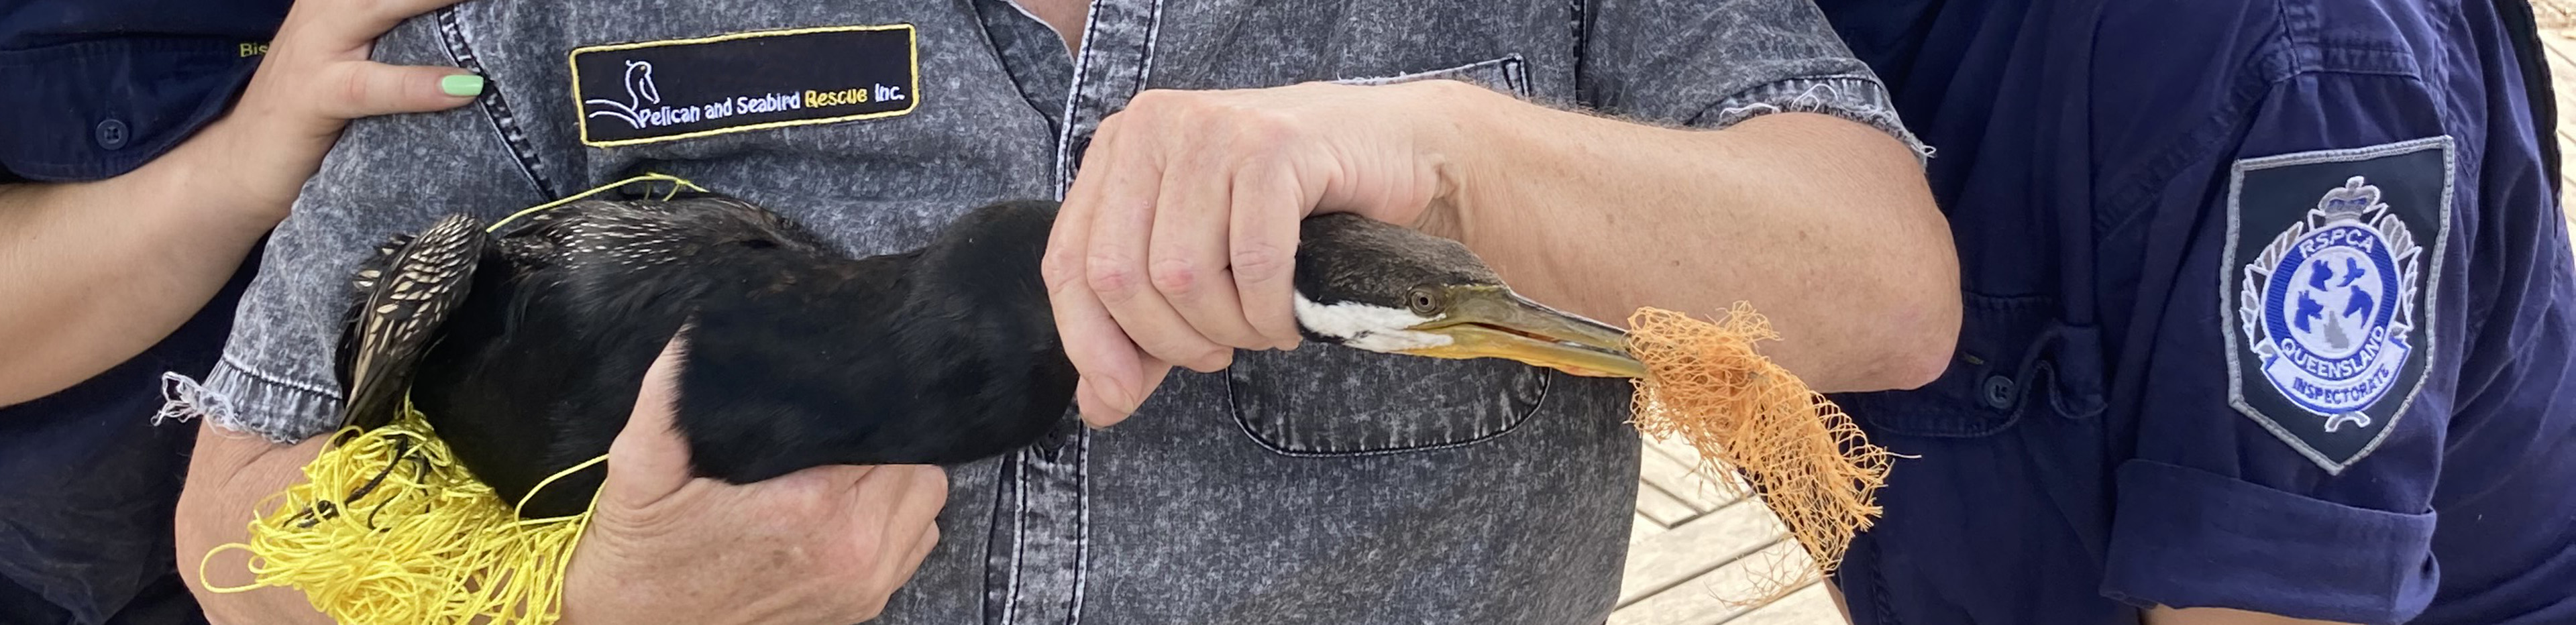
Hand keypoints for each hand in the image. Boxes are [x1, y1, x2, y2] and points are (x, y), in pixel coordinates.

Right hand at [170, 0, 485, 224]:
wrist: (237, 164)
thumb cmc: (315, 113)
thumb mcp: (363, 60)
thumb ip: (408, 37)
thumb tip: (481, 31)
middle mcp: (326, 9)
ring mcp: (315, 49)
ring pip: (381, 6)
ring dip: (438, 1)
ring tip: (498, 4)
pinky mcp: (311, 95)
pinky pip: (369, 85)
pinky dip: (418, 85)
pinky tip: (464, 87)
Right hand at [562, 336, 947, 624]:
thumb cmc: (645, 549)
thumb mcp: (642, 465)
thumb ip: (670, 397)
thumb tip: (698, 331)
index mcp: (809, 504)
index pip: (883, 425)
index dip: (868, 396)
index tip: (843, 383)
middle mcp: (852, 547)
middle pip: (914, 457)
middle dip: (883, 431)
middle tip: (839, 421)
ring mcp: (865, 581)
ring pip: (926, 496)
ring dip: (897, 472)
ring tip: (848, 458)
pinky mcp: (866, 602)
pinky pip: (918, 538)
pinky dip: (898, 514)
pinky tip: (854, 501)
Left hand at [1041, 80, 1469, 426]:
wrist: (1395, 151)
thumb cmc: (1294, 208)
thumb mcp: (1201, 265)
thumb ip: (1144, 331)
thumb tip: (1100, 406)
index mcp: (1119, 150)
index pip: (1068, 263)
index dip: (1090, 343)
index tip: (1122, 397)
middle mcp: (1152, 127)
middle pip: (1121, 276)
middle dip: (1172, 342)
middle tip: (1220, 352)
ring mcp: (1212, 130)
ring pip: (1183, 275)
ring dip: (1229, 329)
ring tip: (1262, 326)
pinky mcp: (1272, 146)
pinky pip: (1253, 262)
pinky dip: (1270, 311)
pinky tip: (1288, 316)